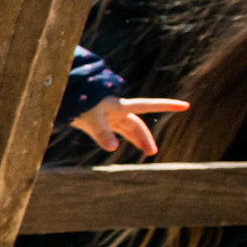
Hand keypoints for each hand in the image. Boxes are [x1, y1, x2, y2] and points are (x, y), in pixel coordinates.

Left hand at [70, 96, 187, 157]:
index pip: (148, 105)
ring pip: (126, 128)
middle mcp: (116, 110)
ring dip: (136, 139)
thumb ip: (102, 132)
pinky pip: (111, 131)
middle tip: (152, 152)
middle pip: (137, 124)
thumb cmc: (77, 102)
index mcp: (120, 106)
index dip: (167, 105)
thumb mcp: (90, 117)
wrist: (60, 94)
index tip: (186, 105)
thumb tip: (113, 148)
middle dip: (146, 137)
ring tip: (148, 152)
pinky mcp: (96, 120)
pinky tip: (115, 145)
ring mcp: (107, 115)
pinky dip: (115, 138)